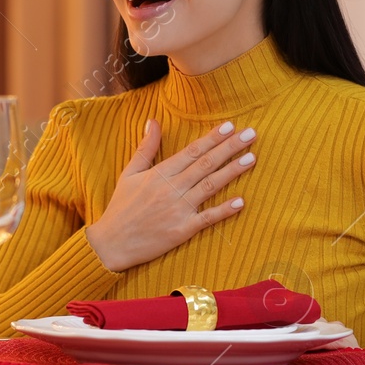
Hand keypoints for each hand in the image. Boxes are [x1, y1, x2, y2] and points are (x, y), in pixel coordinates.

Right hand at [84, 119, 255, 271]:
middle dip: (229, 148)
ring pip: (210, 186)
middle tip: (250, 134)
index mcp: (158, 174)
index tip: (229, 126)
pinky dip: (224, 210)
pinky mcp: (182, 230)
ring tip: (252, 158)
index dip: (211, 138)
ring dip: (232, 172)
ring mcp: (178, 210)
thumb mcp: (129, 174)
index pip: (190, 151)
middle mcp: (170, 189)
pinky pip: (207, 218)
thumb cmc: (120, 207)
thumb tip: (154, 121)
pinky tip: (241, 201)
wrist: (111, 243)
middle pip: (205, 164)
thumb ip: (145, 148)